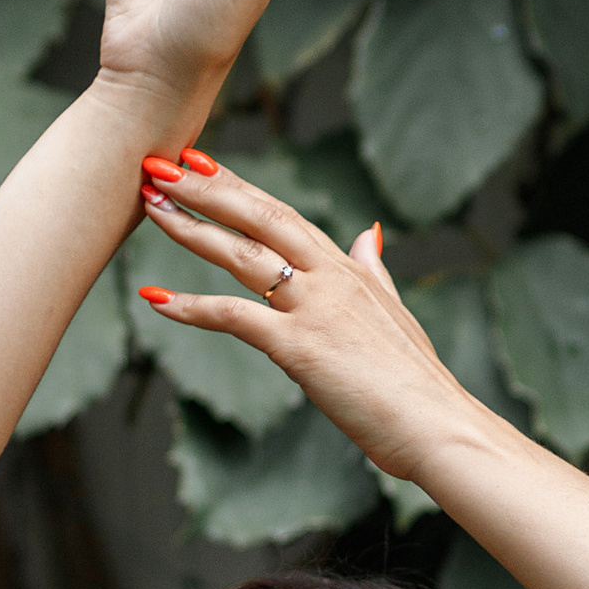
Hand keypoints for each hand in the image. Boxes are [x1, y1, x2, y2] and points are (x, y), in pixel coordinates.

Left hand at [133, 157, 486, 491]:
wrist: (440, 425)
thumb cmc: (418, 383)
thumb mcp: (395, 313)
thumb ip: (374, 272)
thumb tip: (367, 237)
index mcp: (348, 270)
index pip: (283, 214)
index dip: (239, 186)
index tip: (201, 162)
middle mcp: (330, 278)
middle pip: (259, 217)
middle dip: (206, 188)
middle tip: (159, 163)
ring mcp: (315, 309)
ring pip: (242, 255)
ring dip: (190, 228)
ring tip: (149, 206)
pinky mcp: (300, 347)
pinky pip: (235, 318)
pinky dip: (192, 307)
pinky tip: (154, 299)